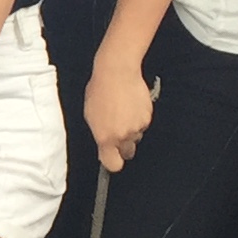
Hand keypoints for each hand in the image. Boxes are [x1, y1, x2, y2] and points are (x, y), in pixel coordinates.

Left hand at [83, 53, 153, 172]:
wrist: (117, 72)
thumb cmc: (100, 90)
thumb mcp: (91, 115)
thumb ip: (99, 133)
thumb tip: (104, 143)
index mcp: (106, 137)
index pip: (113, 164)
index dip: (113, 162)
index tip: (111, 158)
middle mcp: (123, 135)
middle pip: (127, 153)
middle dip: (123, 146)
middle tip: (117, 131)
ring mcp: (137, 126)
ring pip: (135, 136)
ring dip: (130, 129)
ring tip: (122, 112)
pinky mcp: (147, 116)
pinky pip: (142, 124)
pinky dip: (137, 118)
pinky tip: (130, 105)